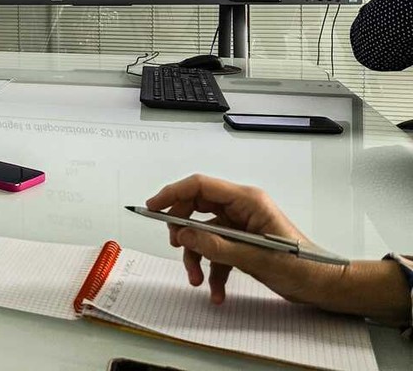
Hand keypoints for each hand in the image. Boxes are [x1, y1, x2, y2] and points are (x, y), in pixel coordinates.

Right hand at [146, 174, 331, 305]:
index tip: (153, 207)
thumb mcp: (256, 258)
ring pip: (204, 234)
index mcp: (247, 200)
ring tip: (197, 279)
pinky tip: (216, 291)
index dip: (173, 194)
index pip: (200, 186)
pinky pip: (216, 251)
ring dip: (197, 257)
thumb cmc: (302, 266)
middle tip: (175, 246)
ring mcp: (241, 225)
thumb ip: (217, 246)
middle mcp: (242, 208)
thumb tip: (183, 236)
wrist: (325, 286)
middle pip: (197, 209)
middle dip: (184, 231)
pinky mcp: (242, 243)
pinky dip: (212, 271)